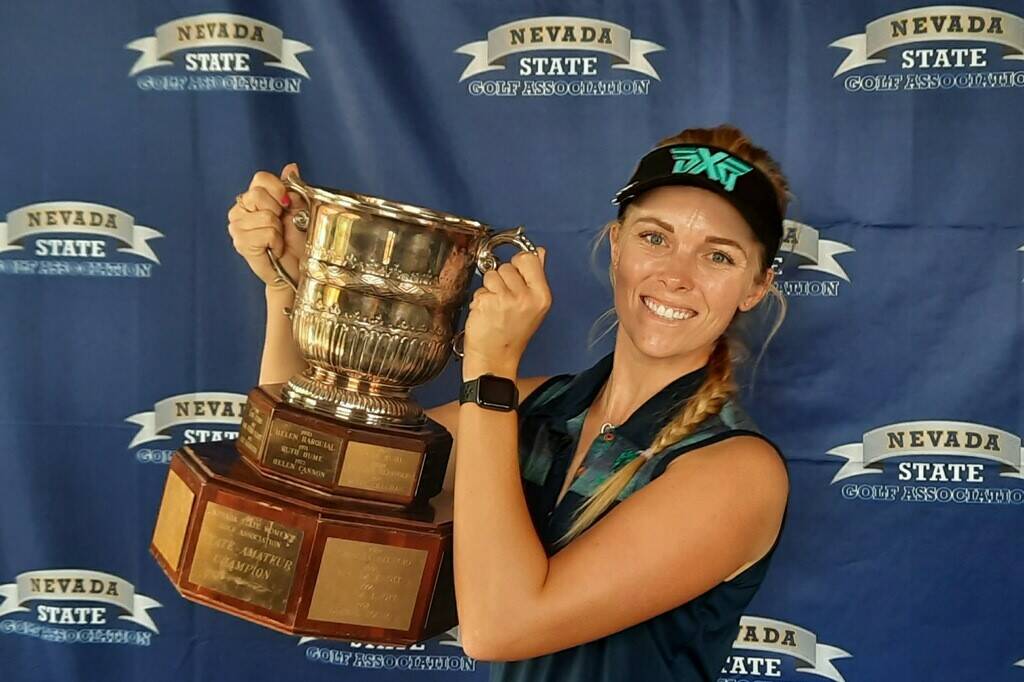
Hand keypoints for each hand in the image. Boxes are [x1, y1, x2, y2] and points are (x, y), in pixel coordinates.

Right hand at [227, 162, 308, 291]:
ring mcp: (237, 227)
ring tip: (277, 239)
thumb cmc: (295, 241)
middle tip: (280, 225)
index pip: (260, 178)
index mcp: (252, 198)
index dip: (278, 189)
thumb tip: (291, 167)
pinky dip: (276, 242)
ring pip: (265, 216)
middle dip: (278, 211)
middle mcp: (240, 210)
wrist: (295, 268)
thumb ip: (292, 189)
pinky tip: (274, 248)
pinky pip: (265, 233)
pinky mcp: (240, 243)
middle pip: (258, 195)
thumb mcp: (298, 210)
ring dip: (278, 230)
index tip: (287, 204)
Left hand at [463, 248, 549, 378]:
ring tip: (495, 307)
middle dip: (502, 280)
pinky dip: (479, 299)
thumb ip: (536, 276)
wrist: (495, 360)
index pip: (529, 258)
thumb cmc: (512, 336)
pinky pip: (480, 289)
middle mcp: (526, 297)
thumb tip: (540, 252)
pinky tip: (486, 313)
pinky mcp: (486, 302)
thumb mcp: (534, 306)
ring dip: (489, 289)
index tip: (515, 277)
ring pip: (491, 274)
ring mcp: (505, 299)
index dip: (518, 265)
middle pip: (507, 266)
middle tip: (504, 300)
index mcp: (541, 295)